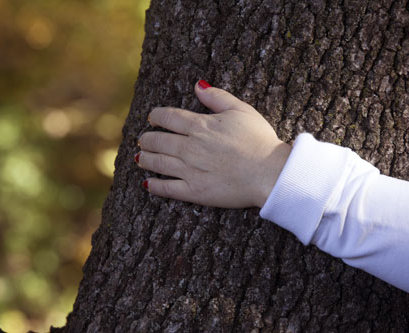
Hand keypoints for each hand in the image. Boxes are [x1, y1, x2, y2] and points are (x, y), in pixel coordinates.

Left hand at [136, 80, 291, 207]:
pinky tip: (147, 183)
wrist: (269, 173)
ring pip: (157, 163)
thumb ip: (217, 97)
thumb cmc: (259, 140)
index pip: (167, 117)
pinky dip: (154, 185)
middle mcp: (189, 147)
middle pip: (157, 140)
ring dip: (145, 159)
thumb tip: (197, 85)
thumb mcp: (241, 110)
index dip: (155, 116)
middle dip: (146, 138)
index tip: (152, 118)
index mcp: (200, 126)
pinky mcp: (194, 191)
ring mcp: (189, 170)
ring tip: (139, 157)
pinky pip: (167, 188)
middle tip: (142, 139)